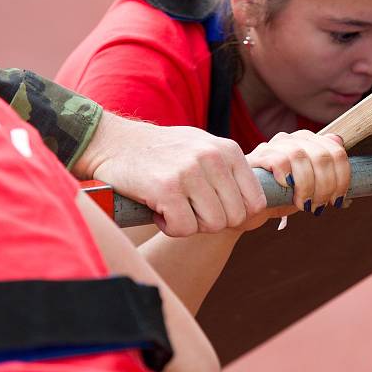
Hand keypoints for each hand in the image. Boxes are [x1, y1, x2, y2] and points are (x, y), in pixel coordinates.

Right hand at [73, 112, 265, 236]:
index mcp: (228, 150)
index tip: (215, 209)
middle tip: (190, 209)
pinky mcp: (166, 188)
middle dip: (212, 221)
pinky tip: (159, 210)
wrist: (114, 142)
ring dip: (191, 224)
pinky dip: (170, 227)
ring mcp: (190, 173)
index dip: (236, 214)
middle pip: (234, 217)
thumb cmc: (162, 151)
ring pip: (212, 225)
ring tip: (174, 206)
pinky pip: (184, 228)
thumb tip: (257, 204)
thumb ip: (229, 170)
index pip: (256, 201)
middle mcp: (213, 159)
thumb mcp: (204, 148)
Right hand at [246, 129, 350, 216]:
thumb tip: (340, 142)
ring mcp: (274, 145)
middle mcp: (293, 139)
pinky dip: (287, 177)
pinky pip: (279, 160)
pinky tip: (286, 189)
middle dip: (326, 186)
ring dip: (307, 185)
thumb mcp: (311, 187)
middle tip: (319, 206)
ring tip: (304, 204)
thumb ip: (327, 168)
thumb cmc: (282, 197)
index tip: (336, 200)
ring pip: (300, 155)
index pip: (337, 151)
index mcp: (310, 142)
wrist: (249, 210)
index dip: (342, 178)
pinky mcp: (257, 157)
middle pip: (323, 155)